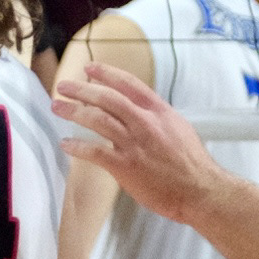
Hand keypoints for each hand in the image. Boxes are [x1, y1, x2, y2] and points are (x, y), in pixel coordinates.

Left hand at [56, 58, 234, 223]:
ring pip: (98, 119)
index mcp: (159, 111)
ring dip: (74, 111)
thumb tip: (139, 111)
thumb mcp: (178, 128)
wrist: (200, 189)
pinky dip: (78, 146)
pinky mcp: (126, 166)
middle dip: (82, 89)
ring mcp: (134, 144)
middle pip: (107, 98)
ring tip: (57, 107)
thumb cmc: (191, 163)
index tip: (89, 69)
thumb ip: (156, 117)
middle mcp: (145, 122)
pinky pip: (95, 152)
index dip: (106, 74)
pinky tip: (66, 144)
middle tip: (63, 87)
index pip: (129, 84)